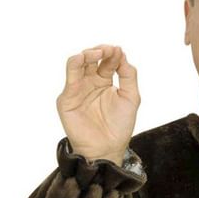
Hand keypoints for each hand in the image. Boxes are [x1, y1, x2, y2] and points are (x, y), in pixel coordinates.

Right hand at [56, 44, 140, 162]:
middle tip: (110, 50)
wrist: (107, 147)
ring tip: (99, 52)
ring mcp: (78, 89)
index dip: (113, 54)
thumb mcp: (131, 97)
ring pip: (78, 64)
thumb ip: (128, 75)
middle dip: (101, 51)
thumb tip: (122, 54)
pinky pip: (69, 77)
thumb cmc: (120, 125)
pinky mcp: (67, 97)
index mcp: (104, 81)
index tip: (119, 51)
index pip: (108, 62)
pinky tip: (84, 57)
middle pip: (93, 59)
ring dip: (88, 54)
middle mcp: (90, 82)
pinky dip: (75, 63)